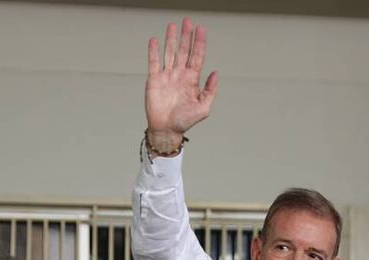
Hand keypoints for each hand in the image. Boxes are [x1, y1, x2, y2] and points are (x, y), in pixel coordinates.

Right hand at [145, 18, 218, 149]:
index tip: (201, 29)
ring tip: (173, 25)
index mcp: (192, 80)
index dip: (199, 43)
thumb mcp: (204, 108)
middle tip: (188, 21)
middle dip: (186, 36)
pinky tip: (155, 40)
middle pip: (183, 50)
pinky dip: (154, 51)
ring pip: (169, 53)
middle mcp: (180, 75)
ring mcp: (167, 76)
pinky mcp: (154, 80)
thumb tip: (215, 73)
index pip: (197, 56)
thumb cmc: (185, 121)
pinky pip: (154, 62)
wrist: (166, 130)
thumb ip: (210, 90)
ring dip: (171, 39)